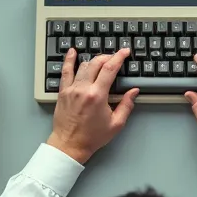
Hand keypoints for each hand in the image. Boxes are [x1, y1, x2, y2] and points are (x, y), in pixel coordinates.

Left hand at [48, 48, 139, 164]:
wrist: (69, 145)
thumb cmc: (92, 137)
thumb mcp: (116, 124)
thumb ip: (126, 105)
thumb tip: (133, 92)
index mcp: (97, 96)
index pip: (110, 69)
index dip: (119, 57)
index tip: (124, 52)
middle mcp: (83, 89)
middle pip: (96, 63)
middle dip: (108, 57)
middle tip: (115, 57)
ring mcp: (71, 89)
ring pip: (83, 65)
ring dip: (93, 59)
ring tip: (101, 59)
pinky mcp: (63, 92)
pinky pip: (65, 72)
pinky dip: (69, 60)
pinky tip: (72, 52)